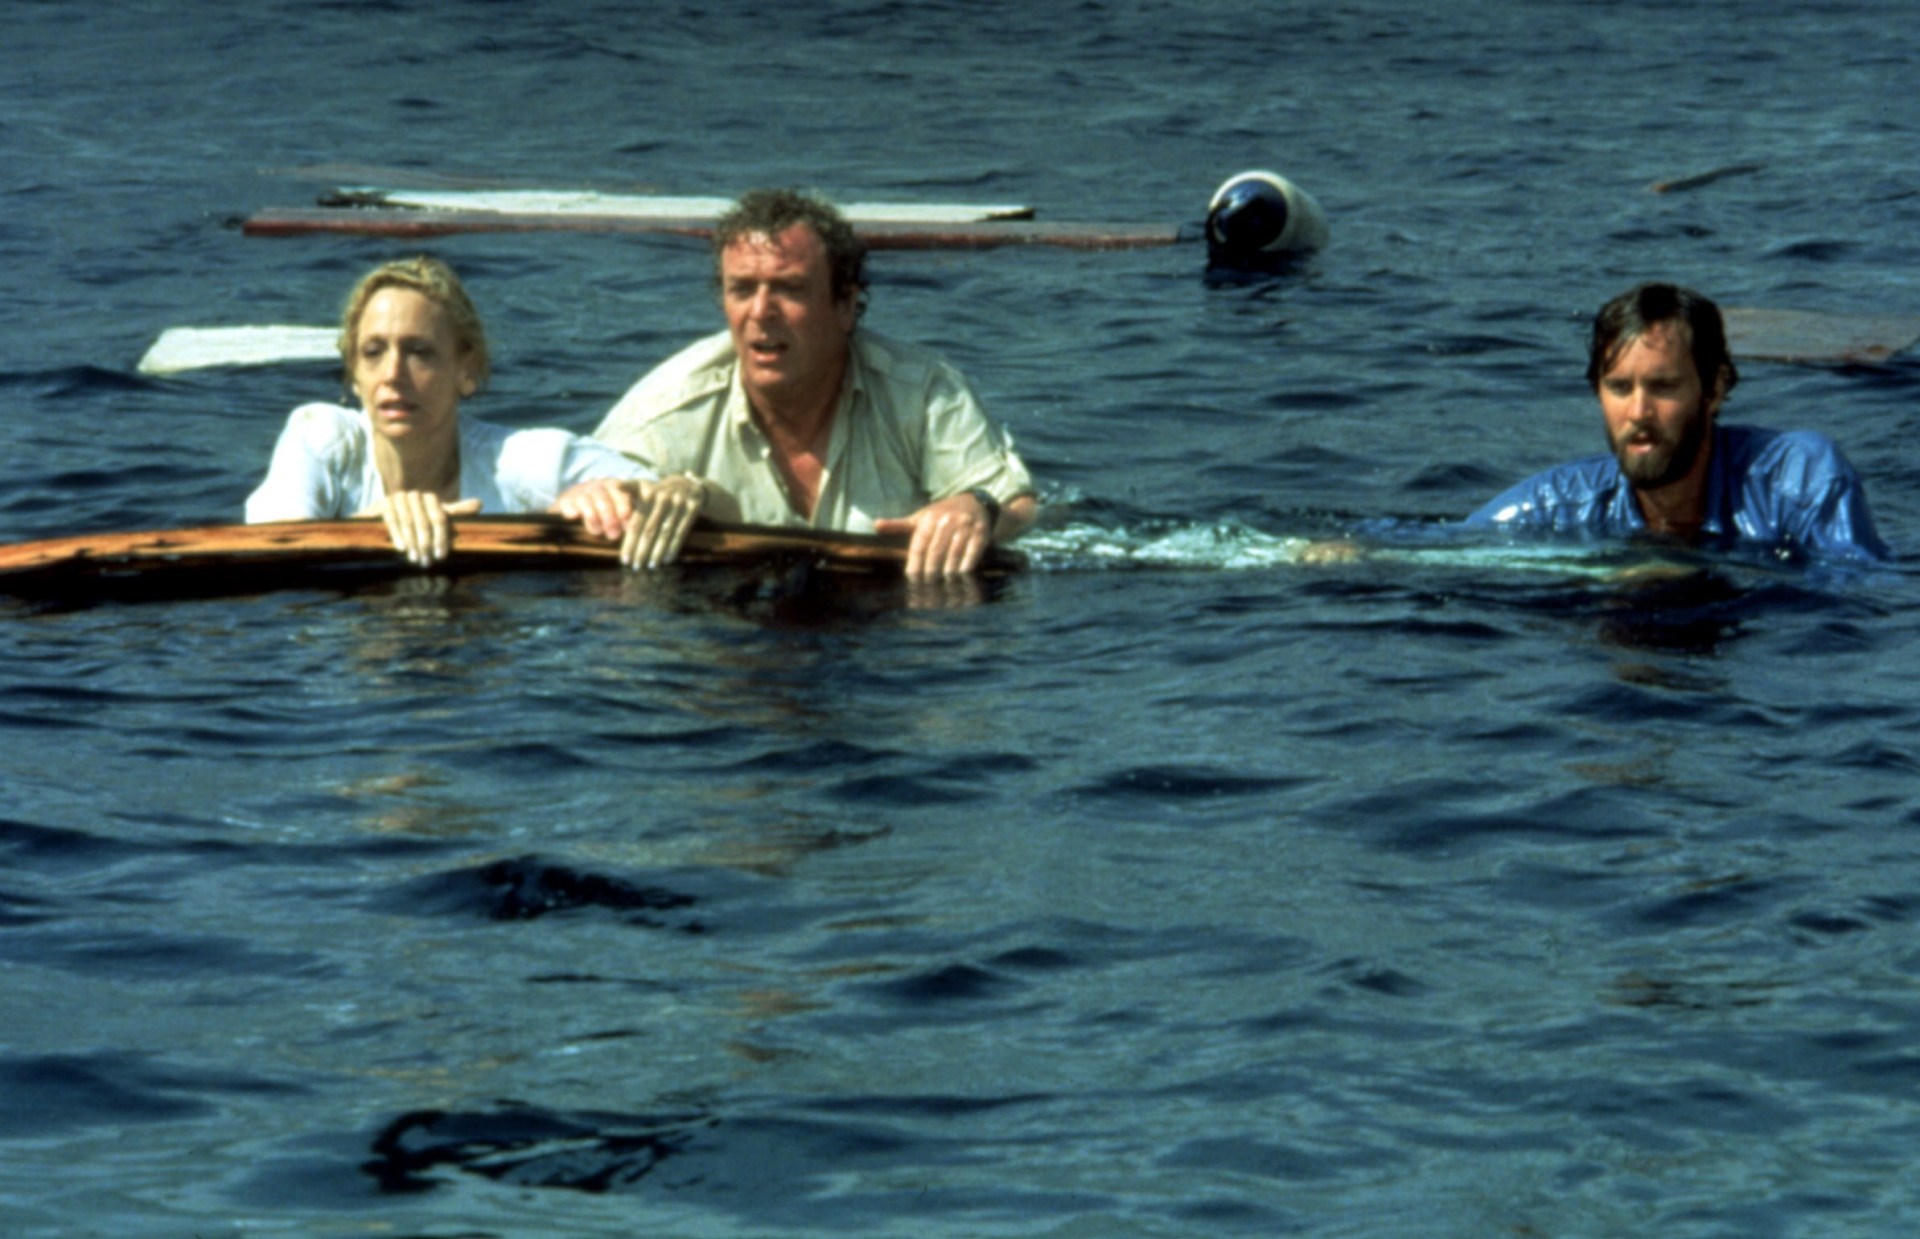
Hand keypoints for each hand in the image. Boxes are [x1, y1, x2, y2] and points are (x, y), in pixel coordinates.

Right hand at [373, 492, 481, 566]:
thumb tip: (479, 504)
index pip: (439, 518)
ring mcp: (399, 498)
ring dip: (412, 542)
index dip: (441, 538)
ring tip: (415, 559)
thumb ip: (456, 511)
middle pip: (423, 522)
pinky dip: (397, 535)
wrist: (388, 510)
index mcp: (431, 499)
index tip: (441, 556)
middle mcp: (416, 496)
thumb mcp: (437, 514)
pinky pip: (392, 520)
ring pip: (407, 522)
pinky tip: (402, 549)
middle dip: (425, 544)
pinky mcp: (384, 503)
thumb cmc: (418, 516)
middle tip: (427, 562)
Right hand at [550, 477, 638, 540]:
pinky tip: (575, 516)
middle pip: (603, 494)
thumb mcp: (619, 513)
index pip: (620, 491)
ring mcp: (579, 492)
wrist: (575, 507)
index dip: (623, 506)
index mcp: (613, 487)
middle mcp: (596, 486)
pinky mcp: (564, 501)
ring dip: (592, 515)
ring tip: (597, 531)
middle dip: (609, 515)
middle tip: (613, 534)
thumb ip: (627, 518)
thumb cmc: (605, 515)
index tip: (626, 522)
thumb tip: (635, 530)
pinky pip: (567, 502)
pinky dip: (571, 509)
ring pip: (586, 499)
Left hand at [619, 475, 706, 569]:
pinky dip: (674, 547)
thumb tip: (614, 508)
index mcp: (647, 493)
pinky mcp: (693, 507)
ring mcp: (679, 502)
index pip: (636, 523)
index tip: (624, 560)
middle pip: (650, 530)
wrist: (688, 484)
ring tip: (651, 566)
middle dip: (642, 551)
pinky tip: (667, 560)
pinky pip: (681, 532)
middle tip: (636, 567)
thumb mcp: (642, 487)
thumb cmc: (659, 492)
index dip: (629, 543)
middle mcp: (663, 497)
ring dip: (658, 552)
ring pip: (665, 532)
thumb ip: (627, 493)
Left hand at [872, 491, 995, 580]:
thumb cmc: (942, 514)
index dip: (915, 564)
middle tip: (926, 589)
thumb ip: (899, 525)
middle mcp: (948, 520)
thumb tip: (876, 525)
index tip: (912, 580)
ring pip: (953, 556)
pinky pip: (972, 555)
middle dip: (930, 573)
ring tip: (942, 589)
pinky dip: (965, 568)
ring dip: (947, 574)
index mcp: (930, 517)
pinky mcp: (981, 533)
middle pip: (936, 553)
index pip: (919, 545)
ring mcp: (966, 526)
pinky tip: (960, 578)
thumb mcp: (921, 517)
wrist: (975, 503)